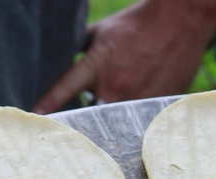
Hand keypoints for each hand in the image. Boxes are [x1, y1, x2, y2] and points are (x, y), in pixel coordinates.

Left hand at [33, 0, 215, 113]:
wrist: (179, 22)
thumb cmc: (137, 25)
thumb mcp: (101, 31)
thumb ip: (79, 48)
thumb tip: (61, 59)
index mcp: (97, 66)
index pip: (65, 89)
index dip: (49, 104)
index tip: (36, 116)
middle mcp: (115, 88)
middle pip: (91, 113)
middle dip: (87, 110)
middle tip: (95, 102)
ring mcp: (138, 100)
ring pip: (116, 119)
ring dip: (114, 111)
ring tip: (125, 92)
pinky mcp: (157, 106)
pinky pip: (140, 117)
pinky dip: (137, 110)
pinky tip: (143, 92)